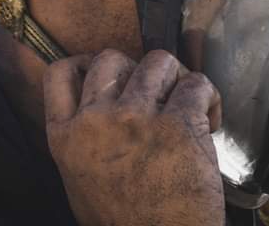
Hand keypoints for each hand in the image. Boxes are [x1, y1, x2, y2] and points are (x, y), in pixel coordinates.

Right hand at [43, 49, 223, 225]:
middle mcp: (97, 120)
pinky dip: (207, 95)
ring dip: (175, 77)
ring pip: (157, 61)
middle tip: (155, 92)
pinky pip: (195, 83)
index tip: (105, 71)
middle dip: (135, 69)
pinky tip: (209, 118)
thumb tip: (98, 112)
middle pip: (111, 58)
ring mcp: (137, 117)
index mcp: (66, 137)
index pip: (59, 74)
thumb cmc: (125, 223)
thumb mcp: (81, 183)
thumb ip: (83, 141)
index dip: (84, 63)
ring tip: (186, 102)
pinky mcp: (179, 122)